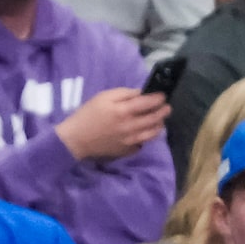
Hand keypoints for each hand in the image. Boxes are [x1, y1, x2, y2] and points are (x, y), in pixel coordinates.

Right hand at [54, 87, 171, 163]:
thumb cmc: (88, 114)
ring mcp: (131, 141)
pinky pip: (143, 142)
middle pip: (154, 119)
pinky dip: (148, 136)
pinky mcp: (129, 151)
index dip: (157, 99)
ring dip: (159, 125)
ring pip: (153, 133)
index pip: (147, 103)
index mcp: (123, 111)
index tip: (163, 95)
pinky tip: (146, 130)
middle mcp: (130, 127)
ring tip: (160, 119)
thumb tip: (141, 93)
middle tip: (167, 107)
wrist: (77, 139)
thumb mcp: (103, 97)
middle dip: (163, 112)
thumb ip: (123, 94)